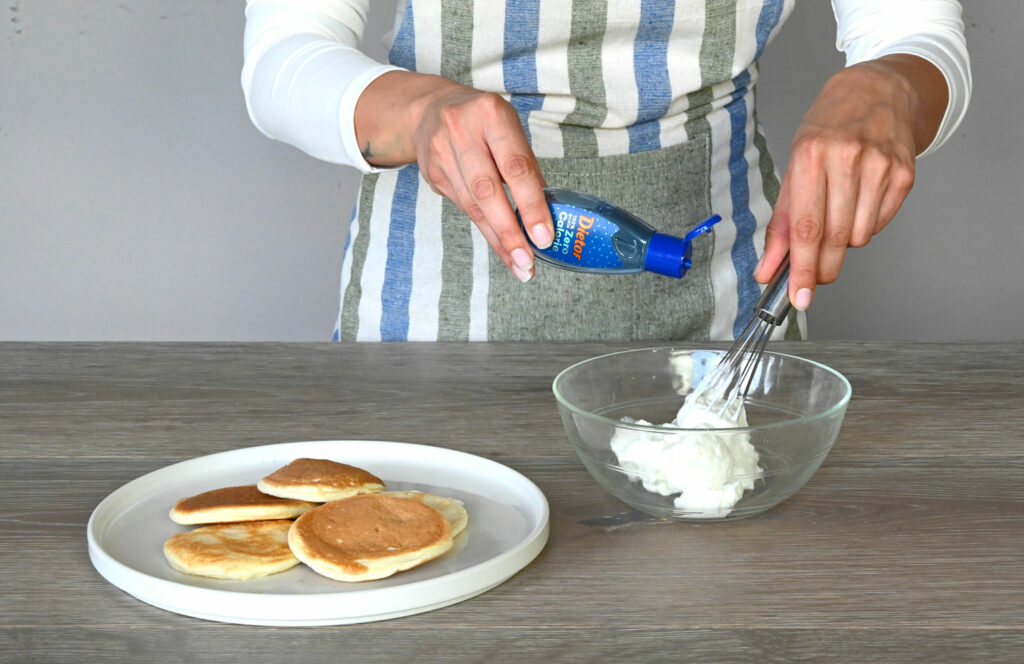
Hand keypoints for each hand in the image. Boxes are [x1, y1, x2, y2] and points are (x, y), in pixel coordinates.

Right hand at [355, 71, 552, 282]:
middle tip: (527, 261)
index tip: (544, 236)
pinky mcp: (433, 173)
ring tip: (519, 264)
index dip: (531, 205)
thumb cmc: (483, 122)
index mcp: (491, 114)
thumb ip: (525, 165)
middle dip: (510, 231)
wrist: (429, 110)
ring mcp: (442, 152)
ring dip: (499, 239)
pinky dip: (486, 230)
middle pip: (488, 190)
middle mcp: (462, 131)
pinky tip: (502, 247)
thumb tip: (546, 212)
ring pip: (473, 205)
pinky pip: (463, 208)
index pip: (516, 166)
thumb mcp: (509, 128)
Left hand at [754, 55, 947, 308]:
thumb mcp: (794, 168)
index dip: (801, 269)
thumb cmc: (828, 129)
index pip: (807, 227)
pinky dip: (864, 225)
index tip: (798, 297)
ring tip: (837, 212)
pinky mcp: (905, 173)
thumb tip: (768, 271)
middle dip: (821, 269)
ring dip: (843, 241)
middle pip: (834, 237)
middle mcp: (847, 157)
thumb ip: (781, 224)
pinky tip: (858, 201)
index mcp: (811, 154)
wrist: (878, 90)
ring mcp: (881, 165)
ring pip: (859, 236)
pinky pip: (879, 224)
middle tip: (811, 281)